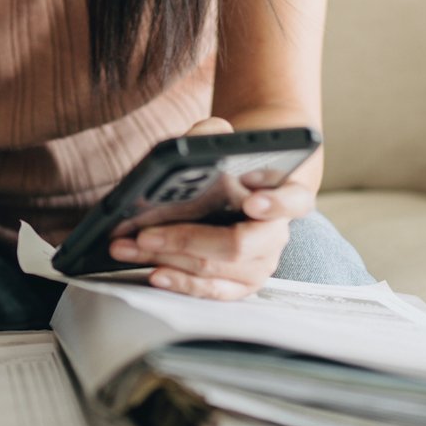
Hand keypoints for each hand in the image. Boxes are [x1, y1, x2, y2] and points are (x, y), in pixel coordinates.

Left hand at [108, 115, 314, 299]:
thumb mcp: (224, 144)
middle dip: (188, 239)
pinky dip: (180, 282)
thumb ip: (213, 134)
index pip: (293, 200)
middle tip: (148, 233)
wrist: (237, 192)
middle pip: (237, 244)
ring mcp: (259, 265)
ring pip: (214, 269)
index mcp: (286, 195)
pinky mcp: (240, 286)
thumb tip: (194, 140)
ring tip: (132, 247)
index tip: (252, 201)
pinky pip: (211, 291)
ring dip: (168, 259)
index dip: (275, 203)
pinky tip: (154, 272)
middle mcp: (276, 235)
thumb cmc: (231, 169)